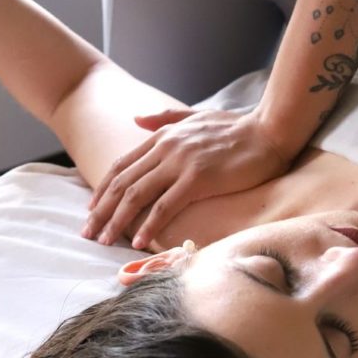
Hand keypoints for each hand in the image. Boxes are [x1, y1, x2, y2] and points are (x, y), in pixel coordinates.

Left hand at [84, 108, 293, 248]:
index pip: (122, 165)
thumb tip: (136, 119)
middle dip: (101, 210)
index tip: (91, 209)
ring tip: (105, 241)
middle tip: (88, 233)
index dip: (103, 189)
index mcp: (163, 136)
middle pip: (123, 182)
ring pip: (137, 195)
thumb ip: (164, 118)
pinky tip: (139, 242)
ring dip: (117, 220)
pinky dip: (149, 225)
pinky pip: (165, 206)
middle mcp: (165, 148)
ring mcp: (180, 163)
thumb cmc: (236, 126)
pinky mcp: (198, 179)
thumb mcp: (195, 115)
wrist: (268, 130)